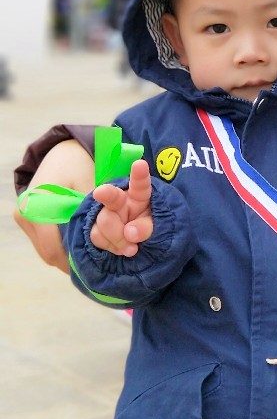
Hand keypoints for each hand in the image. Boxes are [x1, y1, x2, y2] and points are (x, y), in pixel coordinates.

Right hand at [13, 138, 94, 272]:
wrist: (66, 149)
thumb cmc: (81, 164)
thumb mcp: (92, 184)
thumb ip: (96, 211)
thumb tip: (108, 241)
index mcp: (38, 205)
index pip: (54, 246)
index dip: (76, 260)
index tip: (97, 268)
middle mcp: (26, 213)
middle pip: (50, 251)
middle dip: (75, 261)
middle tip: (99, 268)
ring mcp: (25, 216)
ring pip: (47, 249)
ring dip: (69, 255)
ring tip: (94, 260)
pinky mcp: (29, 218)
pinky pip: (46, 240)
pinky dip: (63, 245)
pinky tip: (83, 248)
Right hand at [90, 159, 153, 256]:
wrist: (134, 242)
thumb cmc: (147, 226)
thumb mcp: (155, 226)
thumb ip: (146, 227)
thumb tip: (130, 233)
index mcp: (139, 195)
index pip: (140, 184)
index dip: (140, 174)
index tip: (140, 164)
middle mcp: (120, 200)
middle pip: (111, 196)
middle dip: (106, 193)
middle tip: (100, 192)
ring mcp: (106, 214)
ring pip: (104, 222)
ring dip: (118, 239)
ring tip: (132, 249)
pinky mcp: (95, 229)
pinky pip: (96, 237)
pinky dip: (110, 246)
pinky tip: (120, 250)